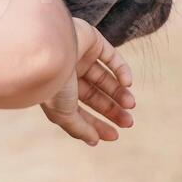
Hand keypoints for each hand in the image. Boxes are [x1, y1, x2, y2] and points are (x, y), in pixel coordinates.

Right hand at [40, 18, 135, 145]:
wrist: (50, 50)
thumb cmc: (54, 84)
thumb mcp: (64, 114)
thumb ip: (79, 128)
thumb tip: (94, 141)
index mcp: (59, 91)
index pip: (81, 110)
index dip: (97, 124)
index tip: (115, 136)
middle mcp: (69, 73)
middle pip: (95, 95)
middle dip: (113, 109)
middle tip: (129, 122)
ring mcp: (80, 56)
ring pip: (105, 77)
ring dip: (120, 92)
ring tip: (131, 104)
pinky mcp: (92, 40)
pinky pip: (111, 56)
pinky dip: (122, 70)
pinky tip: (127, 83)